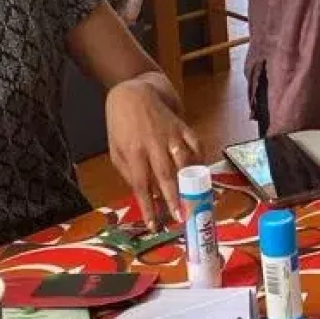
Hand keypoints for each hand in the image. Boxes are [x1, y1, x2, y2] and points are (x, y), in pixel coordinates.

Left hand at [105, 79, 201, 224]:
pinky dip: (201, 159)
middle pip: (165, 174)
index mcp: (133, 151)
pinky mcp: (183, 126)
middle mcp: (153, 143)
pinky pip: (196, 144)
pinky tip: (203, 174)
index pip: (141, 184)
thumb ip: (130, 173)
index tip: (155, 225)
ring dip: (190, 181)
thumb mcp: (116, 150)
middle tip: (181, 217)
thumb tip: (147, 196)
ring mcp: (171, 134)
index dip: (149, 206)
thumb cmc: (122, 126)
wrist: (134, 93)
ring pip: (184, 159)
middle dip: (174, 198)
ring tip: (196, 199)